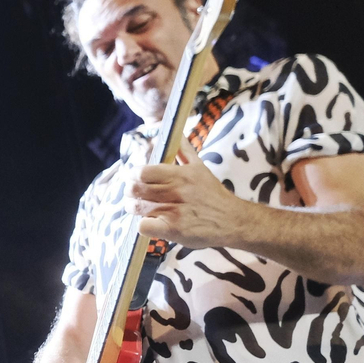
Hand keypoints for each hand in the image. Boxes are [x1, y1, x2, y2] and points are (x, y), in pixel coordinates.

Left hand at [127, 144, 247, 248]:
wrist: (233, 221)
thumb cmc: (213, 194)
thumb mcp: (200, 167)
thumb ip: (183, 150)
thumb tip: (174, 132)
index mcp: (180, 174)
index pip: (143, 172)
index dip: (134, 176)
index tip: (135, 179)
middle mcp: (176, 191)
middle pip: (135, 189)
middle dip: (130, 192)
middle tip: (134, 195)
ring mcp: (174, 211)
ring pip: (136, 207)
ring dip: (134, 208)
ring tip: (142, 208)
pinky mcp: (173, 230)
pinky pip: (143, 226)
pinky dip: (144, 225)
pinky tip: (152, 223)